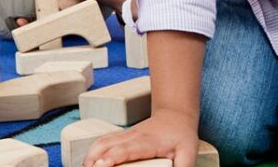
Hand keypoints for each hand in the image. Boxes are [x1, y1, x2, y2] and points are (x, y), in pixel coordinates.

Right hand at [82, 109, 198, 166]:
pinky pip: (103, 141)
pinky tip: (89, 162)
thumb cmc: (181, 135)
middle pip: (108, 144)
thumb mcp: (188, 154)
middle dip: (95, 158)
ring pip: (102, 141)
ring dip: (90, 154)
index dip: (113, 157)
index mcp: (148, 142)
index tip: (101, 165)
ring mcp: (125, 135)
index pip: (126, 149)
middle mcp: (133, 136)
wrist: (175, 115)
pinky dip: (93, 151)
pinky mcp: (122, 136)